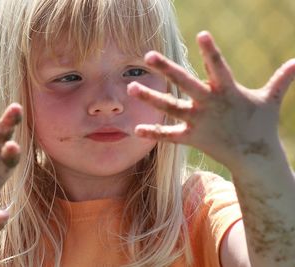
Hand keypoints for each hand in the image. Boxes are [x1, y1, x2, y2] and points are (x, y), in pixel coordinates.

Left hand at [128, 31, 294, 169]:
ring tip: (131, 87)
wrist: (253, 157)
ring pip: (171, 108)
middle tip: (148, 55)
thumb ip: (281, 80)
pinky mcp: (192, 137)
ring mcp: (199, 122)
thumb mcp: (270, 100)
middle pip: (186, 84)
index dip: (211, 51)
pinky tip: (136, 129)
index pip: (219, 66)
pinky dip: (154, 133)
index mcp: (228, 91)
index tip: (202, 34)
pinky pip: (170, 136)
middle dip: (168, 69)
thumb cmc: (260, 124)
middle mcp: (210, 105)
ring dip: (150, 99)